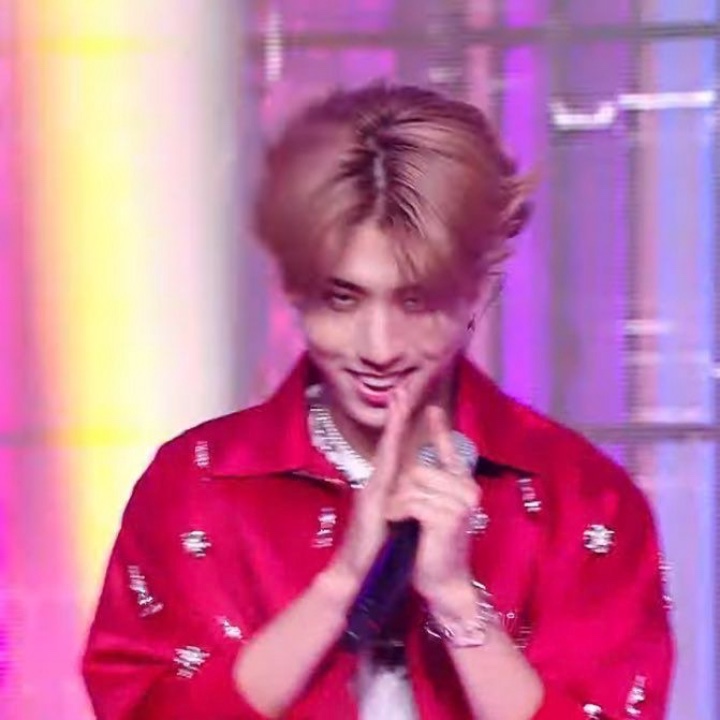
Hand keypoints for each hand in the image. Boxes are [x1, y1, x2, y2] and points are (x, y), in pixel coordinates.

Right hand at [327, 378, 420, 585]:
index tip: (406, 402)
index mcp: (384, 487)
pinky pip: (385, 469)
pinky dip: (390, 450)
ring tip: (399, 399)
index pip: (395, 450)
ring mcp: (372, 488)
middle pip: (389, 442)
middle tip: (402, 388)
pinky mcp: (372, 499)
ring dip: (394, 424)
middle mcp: (376, 482)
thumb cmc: (376, 552)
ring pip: (387, 450)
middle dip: (396, 415)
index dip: (400, 426)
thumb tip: (412, 492)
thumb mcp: (392, 522)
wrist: (355, 573)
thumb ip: (399, 504)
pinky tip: (395, 434)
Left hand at [385, 405, 480, 610]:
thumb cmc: (431, 546)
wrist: (441, 581)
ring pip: (413, 485)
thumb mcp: (428, 509)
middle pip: (418, 470)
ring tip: (403, 524)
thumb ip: (426, 484)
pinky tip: (404, 527)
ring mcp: (461, 502)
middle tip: (403, 515)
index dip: (439, 430)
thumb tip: (414, 463)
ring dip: (398, 505)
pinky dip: (400, 514)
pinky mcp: (449, 517)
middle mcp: (466, 490)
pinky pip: (412, 502)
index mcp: (461, 485)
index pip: (449, 451)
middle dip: (401, 492)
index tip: (433, 408)